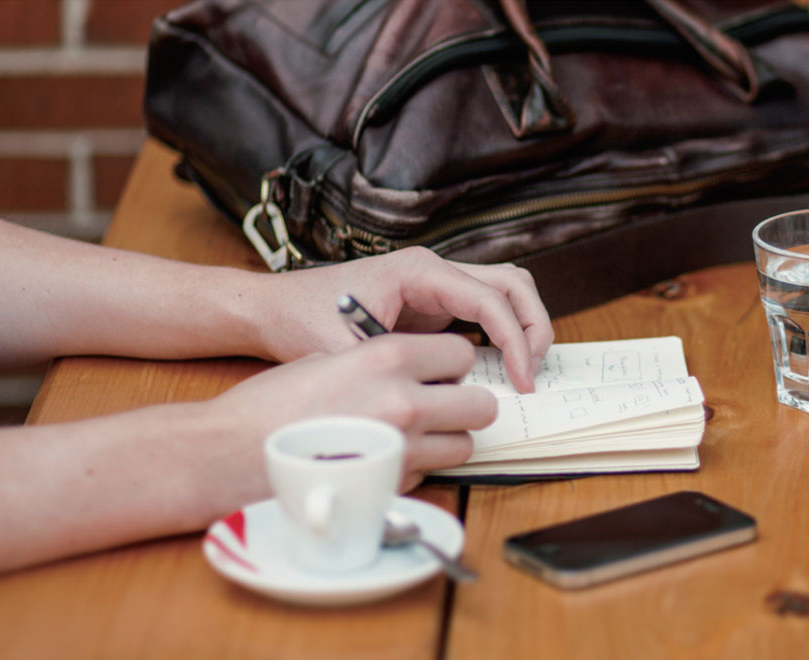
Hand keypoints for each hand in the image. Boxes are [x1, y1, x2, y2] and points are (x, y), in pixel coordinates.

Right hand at [210, 333, 495, 490]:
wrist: (231, 453)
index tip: (442, 370)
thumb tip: (413, 372)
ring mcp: (402, 449)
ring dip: (447, 440)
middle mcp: (404, 401)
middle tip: (443, 405)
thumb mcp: (328, 358)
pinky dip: (417, 467)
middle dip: (465, 405)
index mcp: (387, 356)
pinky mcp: (391, 487)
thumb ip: (379, 363)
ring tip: (414, 434)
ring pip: (464, 446)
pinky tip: (384, 457)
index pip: (463, 353)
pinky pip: (430, 474)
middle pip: (481, 405)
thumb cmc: (271, 404)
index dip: (454, 363)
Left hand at [251, 247, 553, 392]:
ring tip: (524, 370)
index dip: (515, 340)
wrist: (274, 307)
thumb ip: (393, 372)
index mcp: (419, 270)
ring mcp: (435, 284)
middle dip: (533, 326)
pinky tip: (498, 369)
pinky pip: (484, 311)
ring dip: (523, 326)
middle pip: (512, 283)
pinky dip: (502, 334)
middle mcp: (433, 270)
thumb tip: (440, 401)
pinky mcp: (432, 303)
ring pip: (504, 291)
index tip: (522, 380)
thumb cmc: (303, 319)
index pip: (490, 298)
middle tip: (533, 374)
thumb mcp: (346, 351)